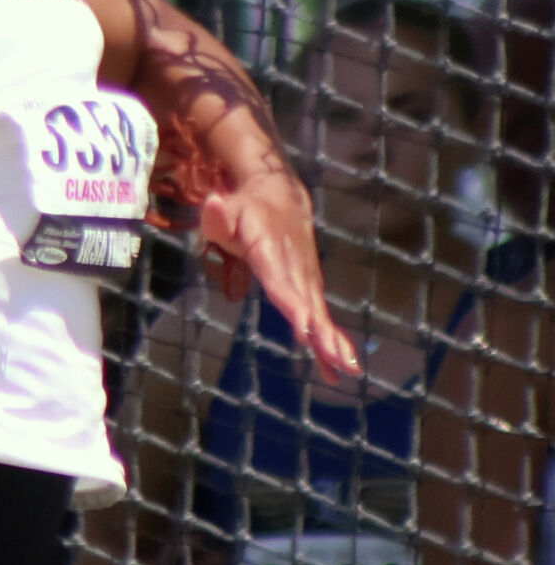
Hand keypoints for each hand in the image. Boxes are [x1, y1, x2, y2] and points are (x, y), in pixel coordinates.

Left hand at [198, 167, 361, 383]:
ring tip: (349, 369)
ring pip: (320, 313)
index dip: (294, 305)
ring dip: (334, 342)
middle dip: (323, 334)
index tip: (306, 329)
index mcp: (271, 251)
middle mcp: (295, 267)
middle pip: (308, 305)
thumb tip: (214, 205)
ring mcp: (306, 277)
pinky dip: (331, 340)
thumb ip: (217, 217)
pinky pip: (320, 316)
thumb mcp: (225, 209)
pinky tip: (336, 369)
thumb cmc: (245, 209)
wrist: (281, 194)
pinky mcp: (310, 285)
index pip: (281, 282)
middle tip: (340, 359)